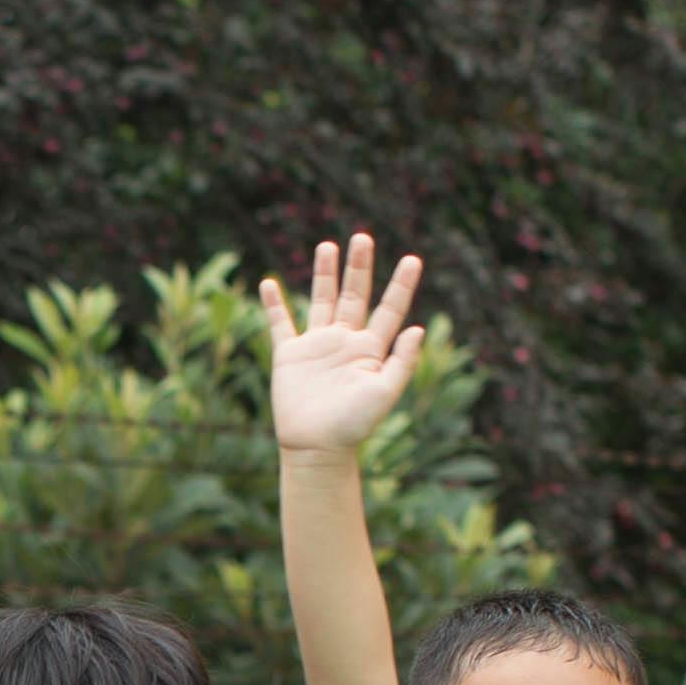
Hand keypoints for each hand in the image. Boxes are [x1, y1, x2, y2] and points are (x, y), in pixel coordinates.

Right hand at [262, 233, 427, 456]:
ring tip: (328, 246)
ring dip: (324, 274)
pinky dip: (273, 304)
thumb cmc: (353, 426)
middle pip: (354, 295)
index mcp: (370, 349)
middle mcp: (345, 341)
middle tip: (363, 237)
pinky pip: (280, 324)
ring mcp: (316, 346)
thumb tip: (418, 327)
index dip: (402, 285)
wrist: (316, 447)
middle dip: (359, 266)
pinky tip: (268, 283)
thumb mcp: (384, 393)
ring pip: (321, 300)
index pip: (390, 309)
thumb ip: (402, 361)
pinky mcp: (289, 355)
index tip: (414, 259)